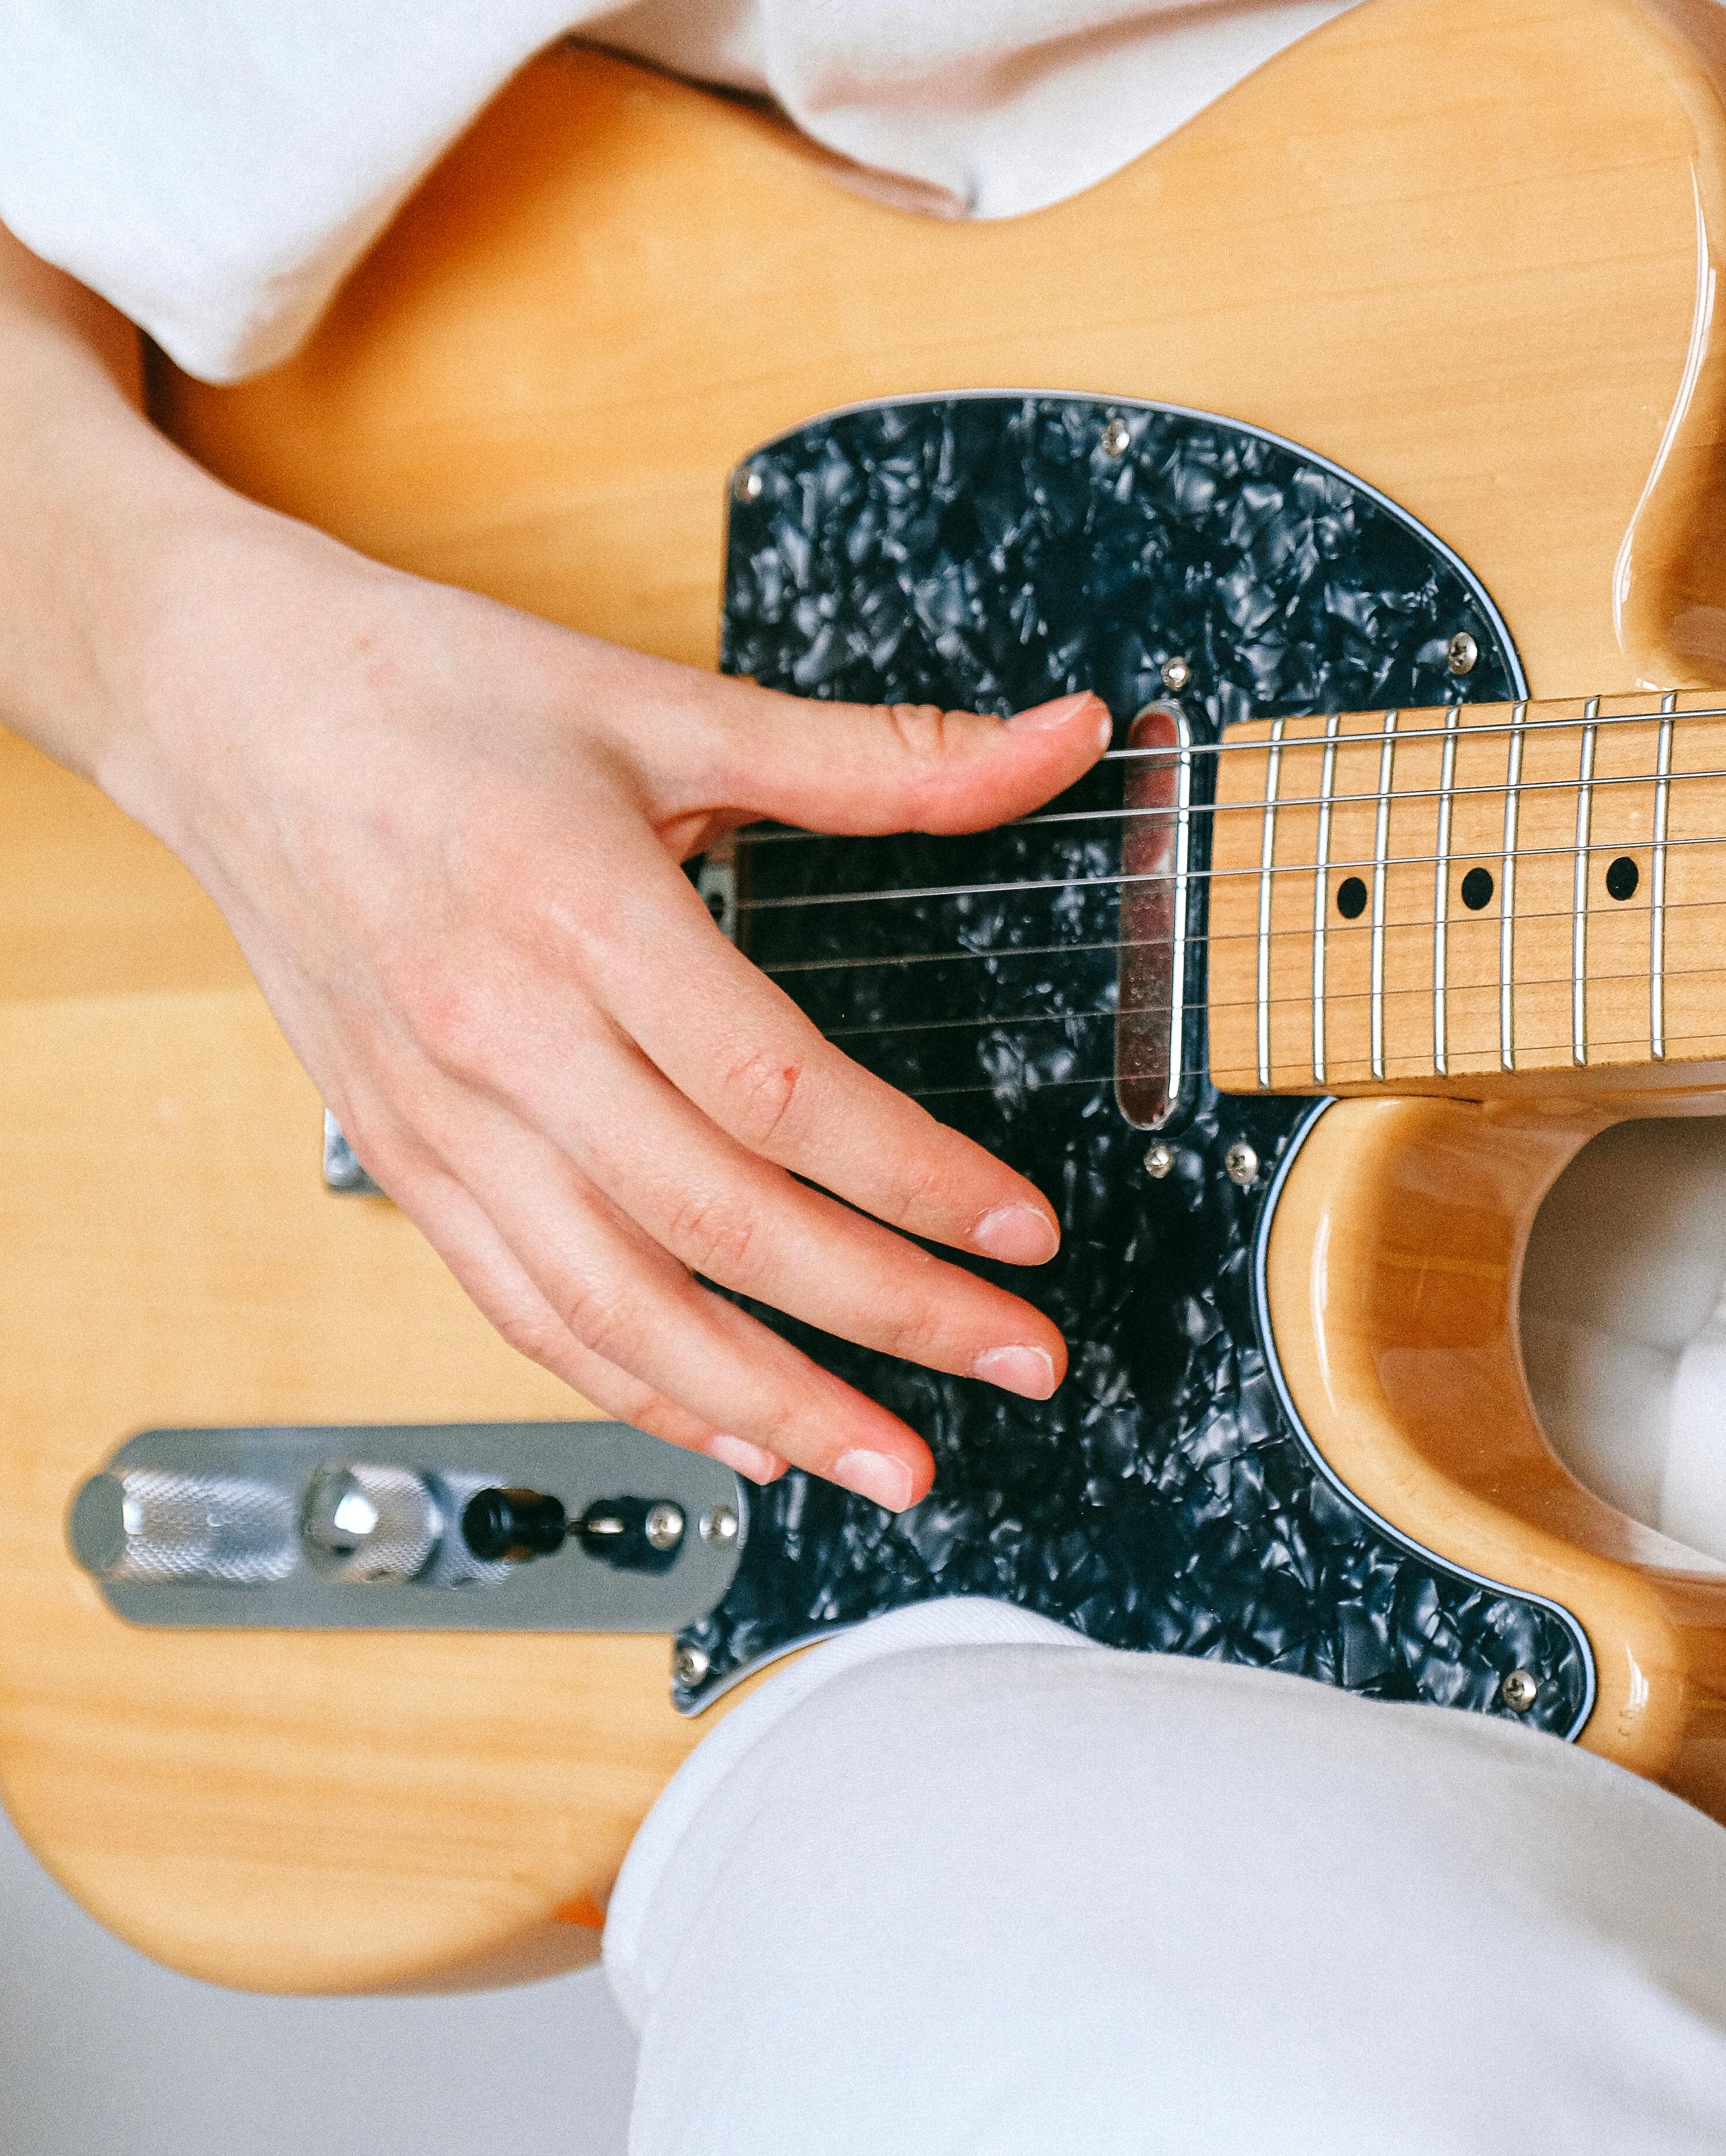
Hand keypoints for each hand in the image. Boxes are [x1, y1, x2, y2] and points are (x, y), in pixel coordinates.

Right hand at [112, 507, 1111, 1509]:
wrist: (231, 706)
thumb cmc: (441, 695)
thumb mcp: (670, 704)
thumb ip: (882, 757)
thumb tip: (1065, 743)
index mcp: (578, 909)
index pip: (777, 1092)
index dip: (915, 1177)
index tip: (1022, 1232)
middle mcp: (500, 1034)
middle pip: (717, 1221)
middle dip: (885, 1314)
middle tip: (1018, 1361)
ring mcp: (437, 1116)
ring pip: (615, 1307)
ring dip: (766, 1403)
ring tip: (890, 1460)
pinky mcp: (397, 1158)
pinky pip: (523, 1308)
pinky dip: (634, 1387)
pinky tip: (734, 1431)